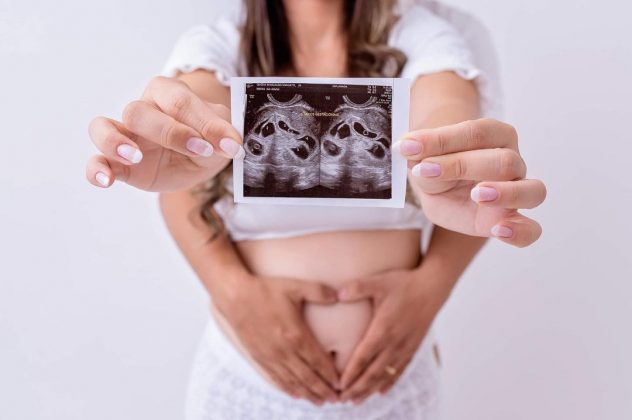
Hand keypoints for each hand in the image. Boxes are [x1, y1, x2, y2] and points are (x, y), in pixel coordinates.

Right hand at [85, 76, 243, 190]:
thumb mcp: (222, 135)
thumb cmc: (208, 138)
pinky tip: (106, 180)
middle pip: (139, 111)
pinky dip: (95, 169)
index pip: (179, 100)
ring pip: (103, 127)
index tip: (226, 144)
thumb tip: (230, 142)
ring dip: (115, 141)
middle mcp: (142, 109)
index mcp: (168, 93)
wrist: (199, 160)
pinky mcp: (118, 163)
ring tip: (135, 157)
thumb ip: (223, 134)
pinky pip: (96, 162)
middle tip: (200, 150)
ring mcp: (126, 135)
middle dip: (170, 132)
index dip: (202, 121)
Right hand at [214, 274, 340, 404]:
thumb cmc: (265, 290)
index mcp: (297, 335)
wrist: (235, 297)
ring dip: (308, 393)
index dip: (331, 374)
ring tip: (320, 402)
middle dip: (323, 390)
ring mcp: (271, 356)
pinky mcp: (259, 357)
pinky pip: (275, 378)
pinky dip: (287, 388)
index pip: (318, 361)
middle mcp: (284, 350)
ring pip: (293, 381)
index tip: (341, 384)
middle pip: (308, 377)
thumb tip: (339, 294)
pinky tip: (295, 394)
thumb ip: (319, 291)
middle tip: (337, 399)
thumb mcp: (295, 286)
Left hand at [336, 267, 446, 403]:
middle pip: (372, 372)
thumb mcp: (379, 282)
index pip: (363, 357)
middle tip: (341, 400)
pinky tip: (381, 391)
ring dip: (369, 389)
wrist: (433, 287)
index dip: (350, 373)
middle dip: (356, 387)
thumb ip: (357, 287)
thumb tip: (338, 293)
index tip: (338, 385)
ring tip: (356, 400)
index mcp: (383, 329)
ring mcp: (405, 347)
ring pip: (385, 375)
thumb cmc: (404, 284)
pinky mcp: (413, 347)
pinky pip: (400, 370)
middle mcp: (394, 343)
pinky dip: (389, 382)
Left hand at [395, 119, 546, 246]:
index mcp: (494, 135)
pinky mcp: (511, 220)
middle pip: (503, 160)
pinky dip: (520, 231)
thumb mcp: (422, 159)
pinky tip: (499, 231)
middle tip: (425, 170)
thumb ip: (420, 155)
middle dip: (462, 165)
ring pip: (532, 191)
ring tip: (477, 194)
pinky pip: (531, 230)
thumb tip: (409, 148)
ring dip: (506, 192)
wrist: (439, 188)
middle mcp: (513, 161)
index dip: (443, 140)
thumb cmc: (436, 166)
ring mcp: (517, 191)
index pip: (477, 133)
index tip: (409, 147)